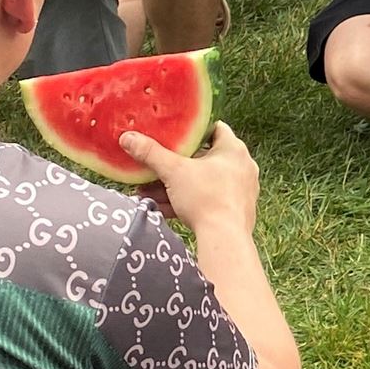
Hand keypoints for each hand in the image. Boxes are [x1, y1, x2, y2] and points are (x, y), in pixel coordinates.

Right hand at [124, 116, 255, 237]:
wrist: (225, 238)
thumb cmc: (205, 198)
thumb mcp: (173, 172)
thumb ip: (150, 153)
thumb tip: (127, 137)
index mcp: (233, 150)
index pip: (215, 129)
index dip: (193, 131)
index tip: (173, 135)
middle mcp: (242, 167)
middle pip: (203, 159)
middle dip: (175, 166)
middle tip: (152, 169)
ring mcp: (241, 189)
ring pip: (202, 182)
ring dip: (175, 187)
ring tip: (147, 192)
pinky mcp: (236, 209)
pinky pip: (207, 200)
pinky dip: (186, 202)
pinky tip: (160, 208)